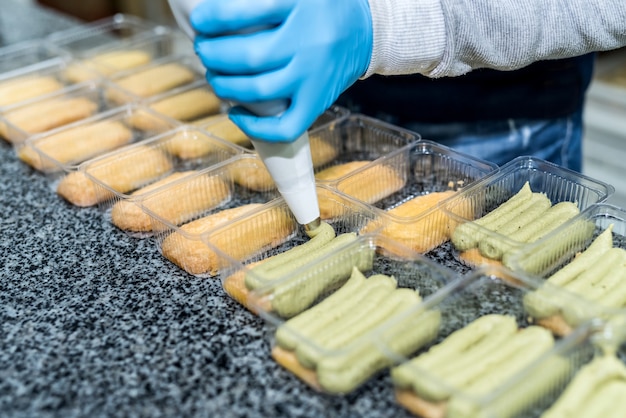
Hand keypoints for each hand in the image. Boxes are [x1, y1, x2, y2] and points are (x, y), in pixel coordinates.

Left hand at [191, 0, 372, 141]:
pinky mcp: (317, 102)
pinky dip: (253, 127)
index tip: (200, 20)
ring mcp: (314, 77)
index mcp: (301, 5)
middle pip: (248, 56)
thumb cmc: (322, 6)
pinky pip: (284, 127)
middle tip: (203, 49)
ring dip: (224, 86)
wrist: (367, 30)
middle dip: (213, 55)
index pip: (246, 12)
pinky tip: (234, 112)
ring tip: (213, 75)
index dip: (215, 18)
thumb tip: (214, 8)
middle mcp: (309, 43)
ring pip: (258, 91)